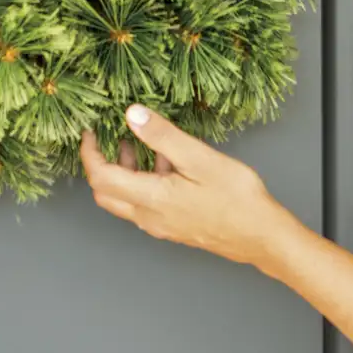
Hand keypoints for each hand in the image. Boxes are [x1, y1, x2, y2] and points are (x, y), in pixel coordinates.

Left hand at [78, 106, 298, 271]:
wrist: (262, 238)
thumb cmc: (237, 199)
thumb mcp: (200, 159)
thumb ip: (163, 137)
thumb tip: (132, 115)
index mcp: (151, 199)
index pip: (101, 178)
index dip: (90, 153)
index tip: (90, 132)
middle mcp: (149, 218)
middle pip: (106, 193)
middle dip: (102, 163)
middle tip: (107, 138)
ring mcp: (160, 226)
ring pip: (126, 199)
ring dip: (125, 171)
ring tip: (139, 143)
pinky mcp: (173, 227)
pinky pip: (145, 204)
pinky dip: (144, 182)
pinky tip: (167, 163)